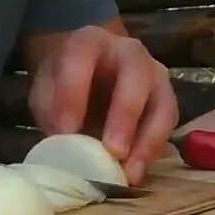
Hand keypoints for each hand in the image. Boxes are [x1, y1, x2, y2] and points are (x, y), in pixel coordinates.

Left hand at [27, 26, 178, 183]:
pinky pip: (168, 125)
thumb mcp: (46, 91)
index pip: (82, 58)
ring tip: (130, 173)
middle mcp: (129, 52)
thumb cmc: (64, 83)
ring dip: (148, 140)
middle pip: (136, 76)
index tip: (65, 131)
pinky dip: (153, 151)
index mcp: (90, 42)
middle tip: (113, 151)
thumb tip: (62, 144)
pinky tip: (136, 172)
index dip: (73, 94)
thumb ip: (51, 111)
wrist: (88, 76)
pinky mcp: (167, 99)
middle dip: (125, 115)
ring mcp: (155, 75)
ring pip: (163, 103)